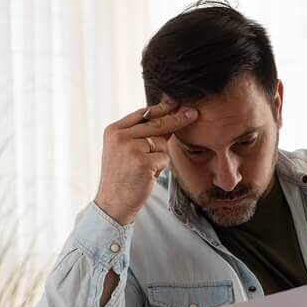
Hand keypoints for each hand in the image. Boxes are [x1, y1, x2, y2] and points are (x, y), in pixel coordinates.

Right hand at [94, 99, 198, 225]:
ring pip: (161, 142)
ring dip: (160, 156)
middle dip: (177, 119)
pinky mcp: (142, 162)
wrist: (112, 203)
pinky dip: (160, 168)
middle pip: (156, 123)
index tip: (177, 103)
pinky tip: (147, 176)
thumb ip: (140, 134)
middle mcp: (120, 136)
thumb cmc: (122, 177)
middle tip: (193, 113)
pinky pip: (164, 158)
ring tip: (145, 169)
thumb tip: (169, 117)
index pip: (142, 114)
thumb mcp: (124, 150)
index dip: (162, 108)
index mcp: (113, 130)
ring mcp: (130, 148)